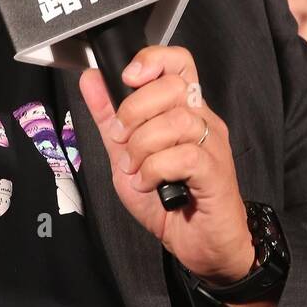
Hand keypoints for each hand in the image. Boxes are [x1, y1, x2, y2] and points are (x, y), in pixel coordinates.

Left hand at [78, 44, 254, 283]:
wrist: (197, 245)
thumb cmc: (167, 200)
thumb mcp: (125, 155)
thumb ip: (108, 118)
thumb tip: (90, 79)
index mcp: (184, 111)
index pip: (178, 62)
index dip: (151, 60)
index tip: (126, 79)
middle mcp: (203, 121)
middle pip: (172, 87)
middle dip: (134, 112)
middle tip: (122, 141)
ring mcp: (213, 145)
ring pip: (176, 121)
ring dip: (142, 147)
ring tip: (135, 170)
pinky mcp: (216, 173)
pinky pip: (184, 155)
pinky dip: (155, 170)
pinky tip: (149, 184)